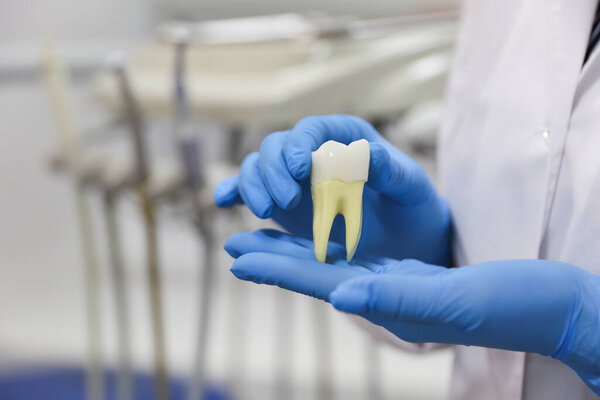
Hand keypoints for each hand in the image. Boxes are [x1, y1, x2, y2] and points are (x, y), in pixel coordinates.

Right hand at [215, 114, 451, 264]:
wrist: (404, 240)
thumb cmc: (412, 207)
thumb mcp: (411, 188)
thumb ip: (391, 171)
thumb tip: (366, 152)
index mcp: (344, 138)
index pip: (312, 130)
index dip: (299, 145)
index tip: (299, 168)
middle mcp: (313, 153)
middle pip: (277, 147)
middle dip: (274, 171)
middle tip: (286, 201)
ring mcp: (294, 179)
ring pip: (258, 168)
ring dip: (253, 184)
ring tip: (264, 211)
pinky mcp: (282, 203)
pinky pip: (250, 191)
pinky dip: (235, 191)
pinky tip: (224, 200)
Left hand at [225, 229, 599, 394]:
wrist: (544, 304)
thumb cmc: (509, 305)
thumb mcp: (452, 299)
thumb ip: (395, 297)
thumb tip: (340, 296)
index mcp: (388, 303)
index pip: (319, 284)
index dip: (275, 269)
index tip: (236, 255)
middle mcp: (384, 295)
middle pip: (316, 274)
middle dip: (273, 258)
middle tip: (233, 243)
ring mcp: (395, 284)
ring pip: (333, 263)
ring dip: (295, 250)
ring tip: (263, 236)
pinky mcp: (410, 272)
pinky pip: (360, 255)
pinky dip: (331, 243)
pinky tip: (319, 236)